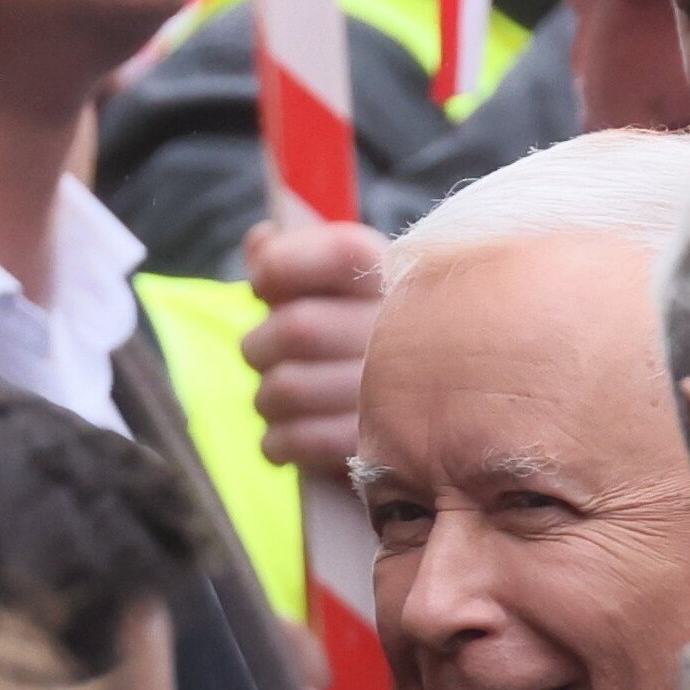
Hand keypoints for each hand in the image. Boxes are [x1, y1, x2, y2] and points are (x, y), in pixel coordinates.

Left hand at [240, 219, 386, 481]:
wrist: (430, 428)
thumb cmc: (362, 347)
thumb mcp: (338, 292)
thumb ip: (294, 256)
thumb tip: (261, 239)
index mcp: (402, 279)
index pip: (338, 252)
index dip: (282, 264)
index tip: (262, 284)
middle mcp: (409, 333)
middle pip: (297, 329)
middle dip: (259, 347)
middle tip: (263, 357)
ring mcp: (400, 396)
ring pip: (287, 389)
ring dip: (266, 399)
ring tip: (279, 400)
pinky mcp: (382, 451)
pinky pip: (299, 441)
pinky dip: (278, 442)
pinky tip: (288, 439)